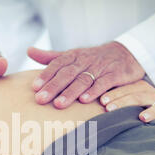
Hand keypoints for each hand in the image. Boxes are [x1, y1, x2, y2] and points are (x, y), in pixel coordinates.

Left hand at [28, 41, 144, 108]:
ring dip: (71, 92)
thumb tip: (29, 50)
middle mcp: (85, 61)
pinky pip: (103, 83)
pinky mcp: (115, 74)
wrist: (125, 53)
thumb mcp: (73, 55)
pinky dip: (94, 92)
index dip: (46, 75)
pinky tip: (85, 101)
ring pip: (83, 80)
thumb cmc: (92, 59)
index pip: (57, 65)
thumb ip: (51, 57)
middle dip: (54, 86)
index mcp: (73, 56)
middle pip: (67, 74)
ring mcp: (100, 68)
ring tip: (59, 104)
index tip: (35, 87)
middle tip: (41, 99)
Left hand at [99, 80, 154, 130]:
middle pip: (140, 95)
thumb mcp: (121, 103)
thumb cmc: (130, 110)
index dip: (115, 93)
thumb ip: (107, 103)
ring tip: (141, 118)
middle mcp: (151, 95)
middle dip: (125, 102)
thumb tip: (82, 107)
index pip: (126, 88)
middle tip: (110, 109)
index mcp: (138, 89)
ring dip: (151, 111)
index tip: (102, 101)